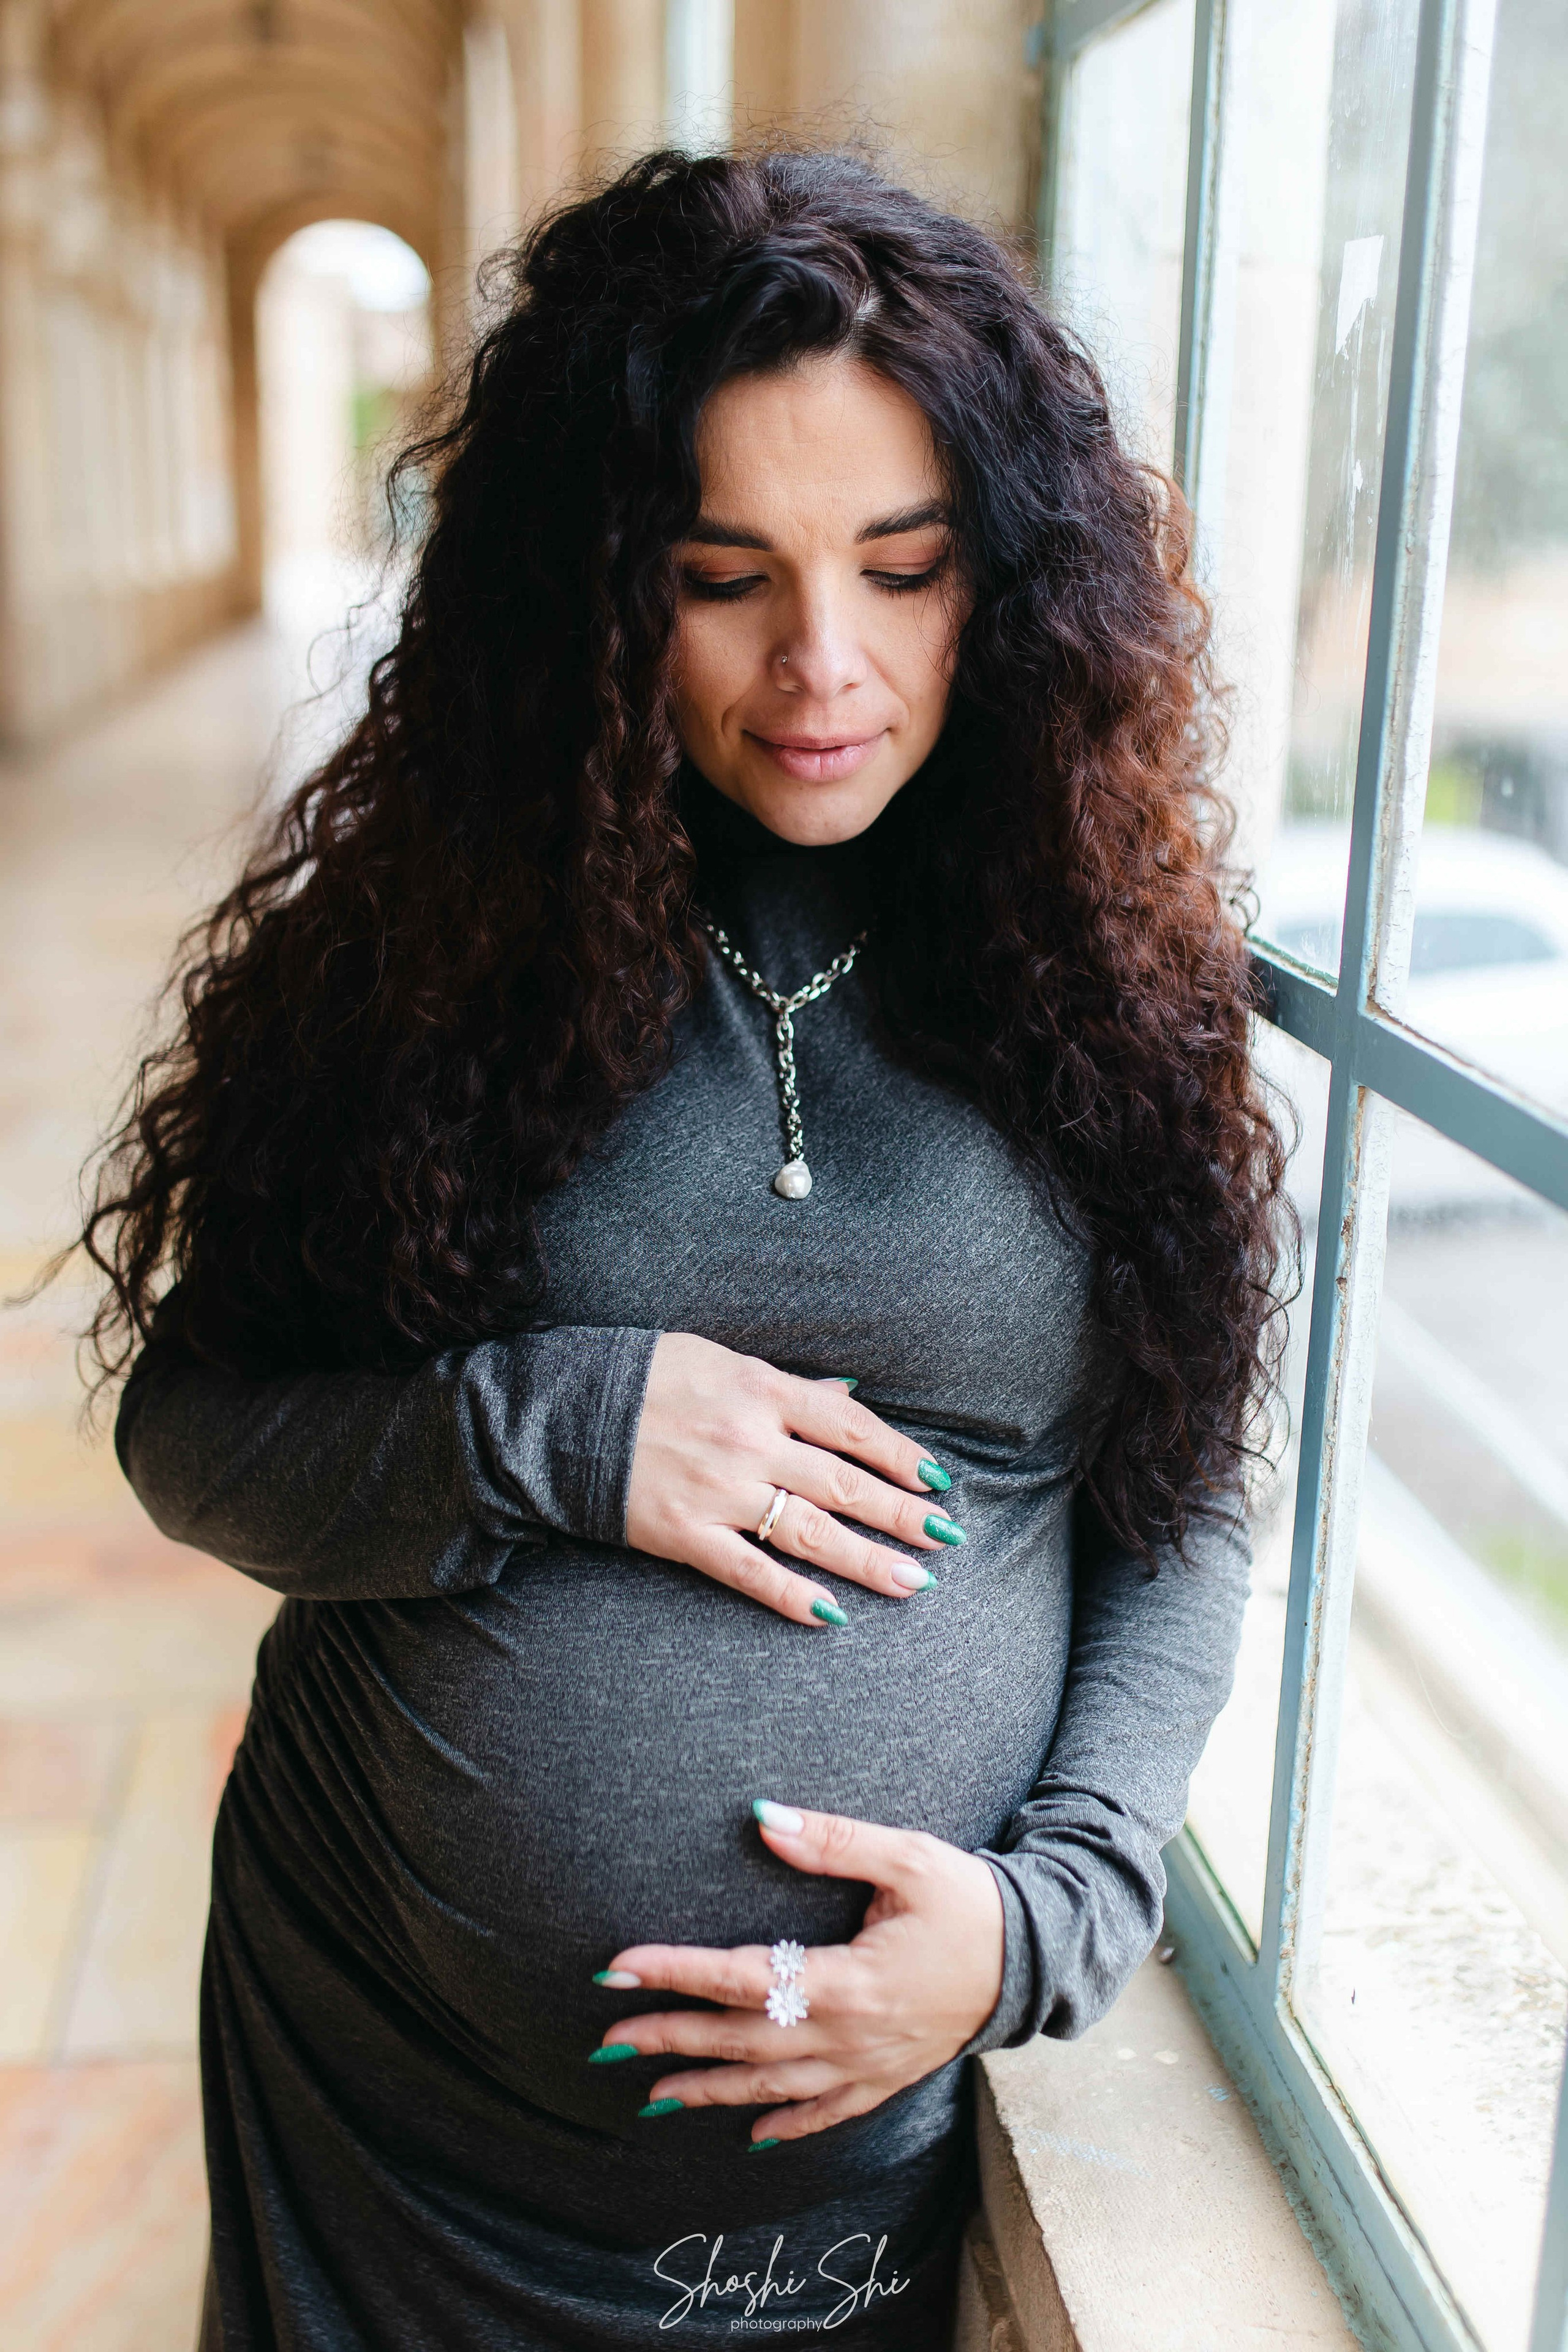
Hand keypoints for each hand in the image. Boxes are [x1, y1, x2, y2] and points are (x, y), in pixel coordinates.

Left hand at [590, 1802, 1004, 2144]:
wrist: (1035, 1956)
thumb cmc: (969, 1900)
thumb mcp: (906, 1856)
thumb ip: (831, 1841)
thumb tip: (762, 1816)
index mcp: (848, 1980)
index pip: (740, 1978)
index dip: (675, 1973)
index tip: (619, 1971)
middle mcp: (849, 2035)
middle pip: (741, 2041)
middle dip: (671, 2041)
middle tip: (607, 2043)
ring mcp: (868, 2064)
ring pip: (772, 2086)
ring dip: (710, 2091)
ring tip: (653, 2099)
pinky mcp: (888, 2077)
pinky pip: (826, 2112)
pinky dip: (785, 2125)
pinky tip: (750, 2135)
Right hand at [624, 1333, 964, 1626]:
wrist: (563, 1412)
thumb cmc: (649, 1379)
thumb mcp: (723, 1361)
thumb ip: (788, 1388)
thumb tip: (849, 1396)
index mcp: (761, 1391)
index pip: (851, 1428)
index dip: (901, 1456)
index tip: (939, 1481)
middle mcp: (748, 1442)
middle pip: (843, 1484)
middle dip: (901, 1515)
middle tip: (947, 1540)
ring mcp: (718, 1492)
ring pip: (809, 1532)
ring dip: (867, 1560)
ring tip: (915, 1583)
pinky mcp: (684, 1534)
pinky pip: (748, 1571)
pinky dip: (792, 1596)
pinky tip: (833, 1615)